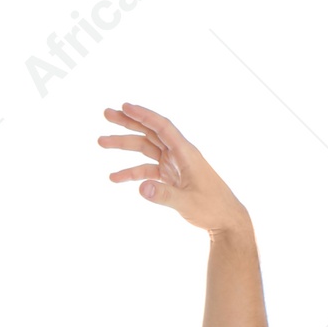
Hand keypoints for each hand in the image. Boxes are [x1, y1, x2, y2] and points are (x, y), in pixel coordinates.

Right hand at [98, 102, 249, 235]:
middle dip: (128, 123)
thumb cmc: (212, 208)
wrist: (225, 220)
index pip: (162, 127)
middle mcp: (179, 154)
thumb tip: (141, 188)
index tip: (125, 106)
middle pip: (150, 132)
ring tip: (102, 141)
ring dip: (124, 145)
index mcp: (186, 153)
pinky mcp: (171, 177)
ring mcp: (174, 165)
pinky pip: (148, 170)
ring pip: (145, 149)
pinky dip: (132, 172)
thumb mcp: (187, 203)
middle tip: (106, 114)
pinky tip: (115, 177)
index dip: (144, 115)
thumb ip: (164, 195)